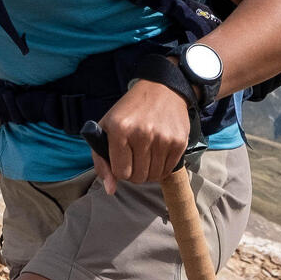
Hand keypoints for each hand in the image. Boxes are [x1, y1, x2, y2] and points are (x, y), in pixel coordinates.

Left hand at [89, 79, 190, 194]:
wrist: (162, 89)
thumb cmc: (129, 111)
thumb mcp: (106, 128)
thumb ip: (102, 161)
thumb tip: (111, 190)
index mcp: (120, 129)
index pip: (120, 172)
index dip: (120, 169)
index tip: (122, 159)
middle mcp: (142, 134)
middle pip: (137, 177)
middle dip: (134, 172)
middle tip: (135, 157)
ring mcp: (163, 138)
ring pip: (153, 177)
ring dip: (148, 171)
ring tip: (146, 154)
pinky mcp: (179, 142)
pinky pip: (167, 171)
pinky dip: (161, 167)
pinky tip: (158, 152)